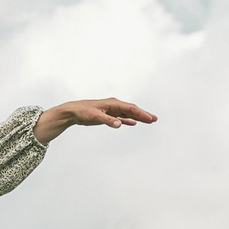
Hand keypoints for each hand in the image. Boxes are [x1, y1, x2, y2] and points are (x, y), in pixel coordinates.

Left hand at [34, 97, 156, 143]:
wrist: (73, 112)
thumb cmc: (83, 111)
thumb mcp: (95, 116)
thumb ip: (108, 120)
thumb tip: (119, 124)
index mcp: (113, 104)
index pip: (131, 109)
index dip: (142, 114)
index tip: (151, 119)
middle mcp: (114, 106)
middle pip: (132, 110)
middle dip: (143, 115)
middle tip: (155, 119)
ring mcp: (111, 110)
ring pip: (128, 114)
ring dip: (138, 117)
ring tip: (149, 121)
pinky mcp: (107, 115)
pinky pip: (121, 118)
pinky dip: (128, 120)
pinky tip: (133, 123)